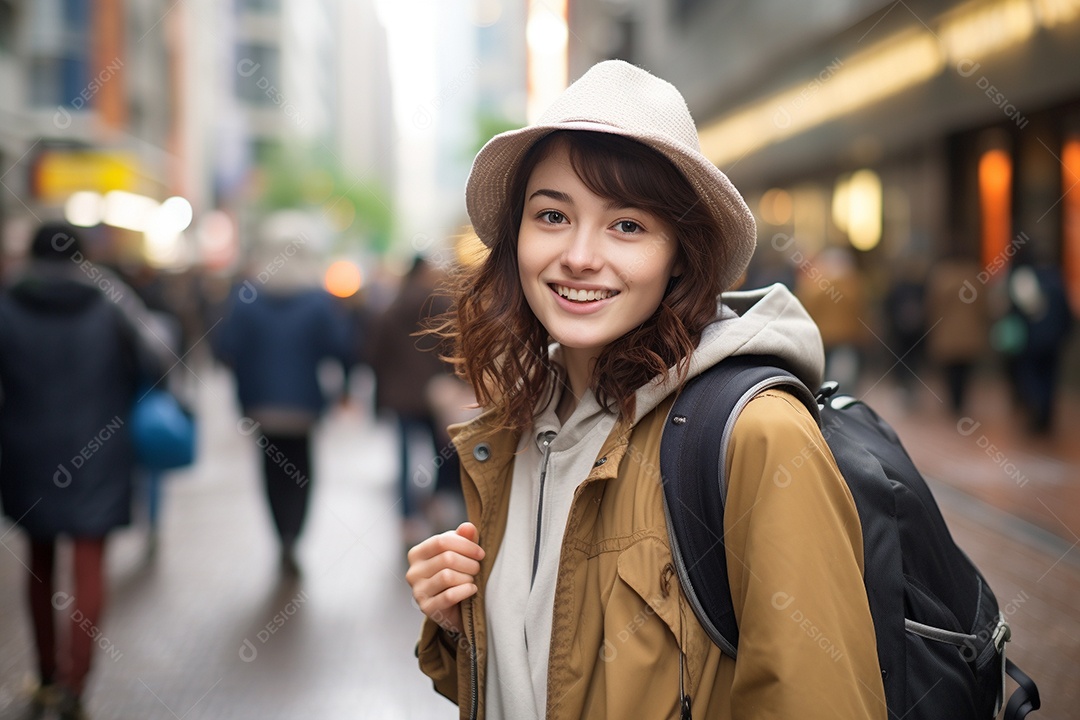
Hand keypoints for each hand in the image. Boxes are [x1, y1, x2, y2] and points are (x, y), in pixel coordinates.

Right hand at [406, 522, 483, 636]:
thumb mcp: (461, 553)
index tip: (480, 553)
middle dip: (469, 563)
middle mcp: (413, 572)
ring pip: (447, 576)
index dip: (465, 545)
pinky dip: (465, 591)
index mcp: (417, 554)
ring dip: (467, 577)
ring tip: (472, 579)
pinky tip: (472, 589)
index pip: (441, 541)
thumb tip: (468, 527)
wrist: (456, 608)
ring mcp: (418, 591)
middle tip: (477, 568)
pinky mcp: (427, 608)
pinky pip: (449, 596)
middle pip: (446, 558)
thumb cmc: (458, 574)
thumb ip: (465, 538)